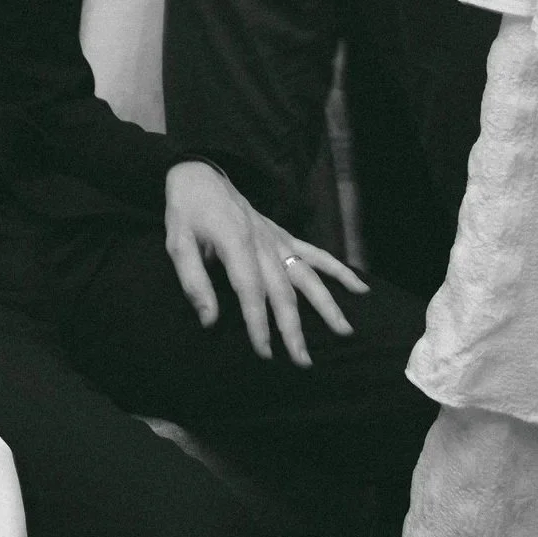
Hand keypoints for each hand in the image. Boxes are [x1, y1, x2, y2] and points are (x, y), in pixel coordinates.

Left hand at [163, 162, 365, 365]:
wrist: (201, 175)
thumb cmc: (186, 212)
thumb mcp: (177, 243)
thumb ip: (193, 282)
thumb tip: (209, 321)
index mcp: (235, 244)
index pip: (250, 291)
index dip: (258, 324)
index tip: (264, 352)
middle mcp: (263, 242)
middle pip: (283, 291)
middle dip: (293, 328)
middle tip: (303, 361)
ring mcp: (277, 239)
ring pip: (307, 276)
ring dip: (326, 305)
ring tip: (344, 332)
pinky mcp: (283, 235)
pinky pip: (315, 254)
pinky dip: (339, 270)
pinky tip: (360, 288)